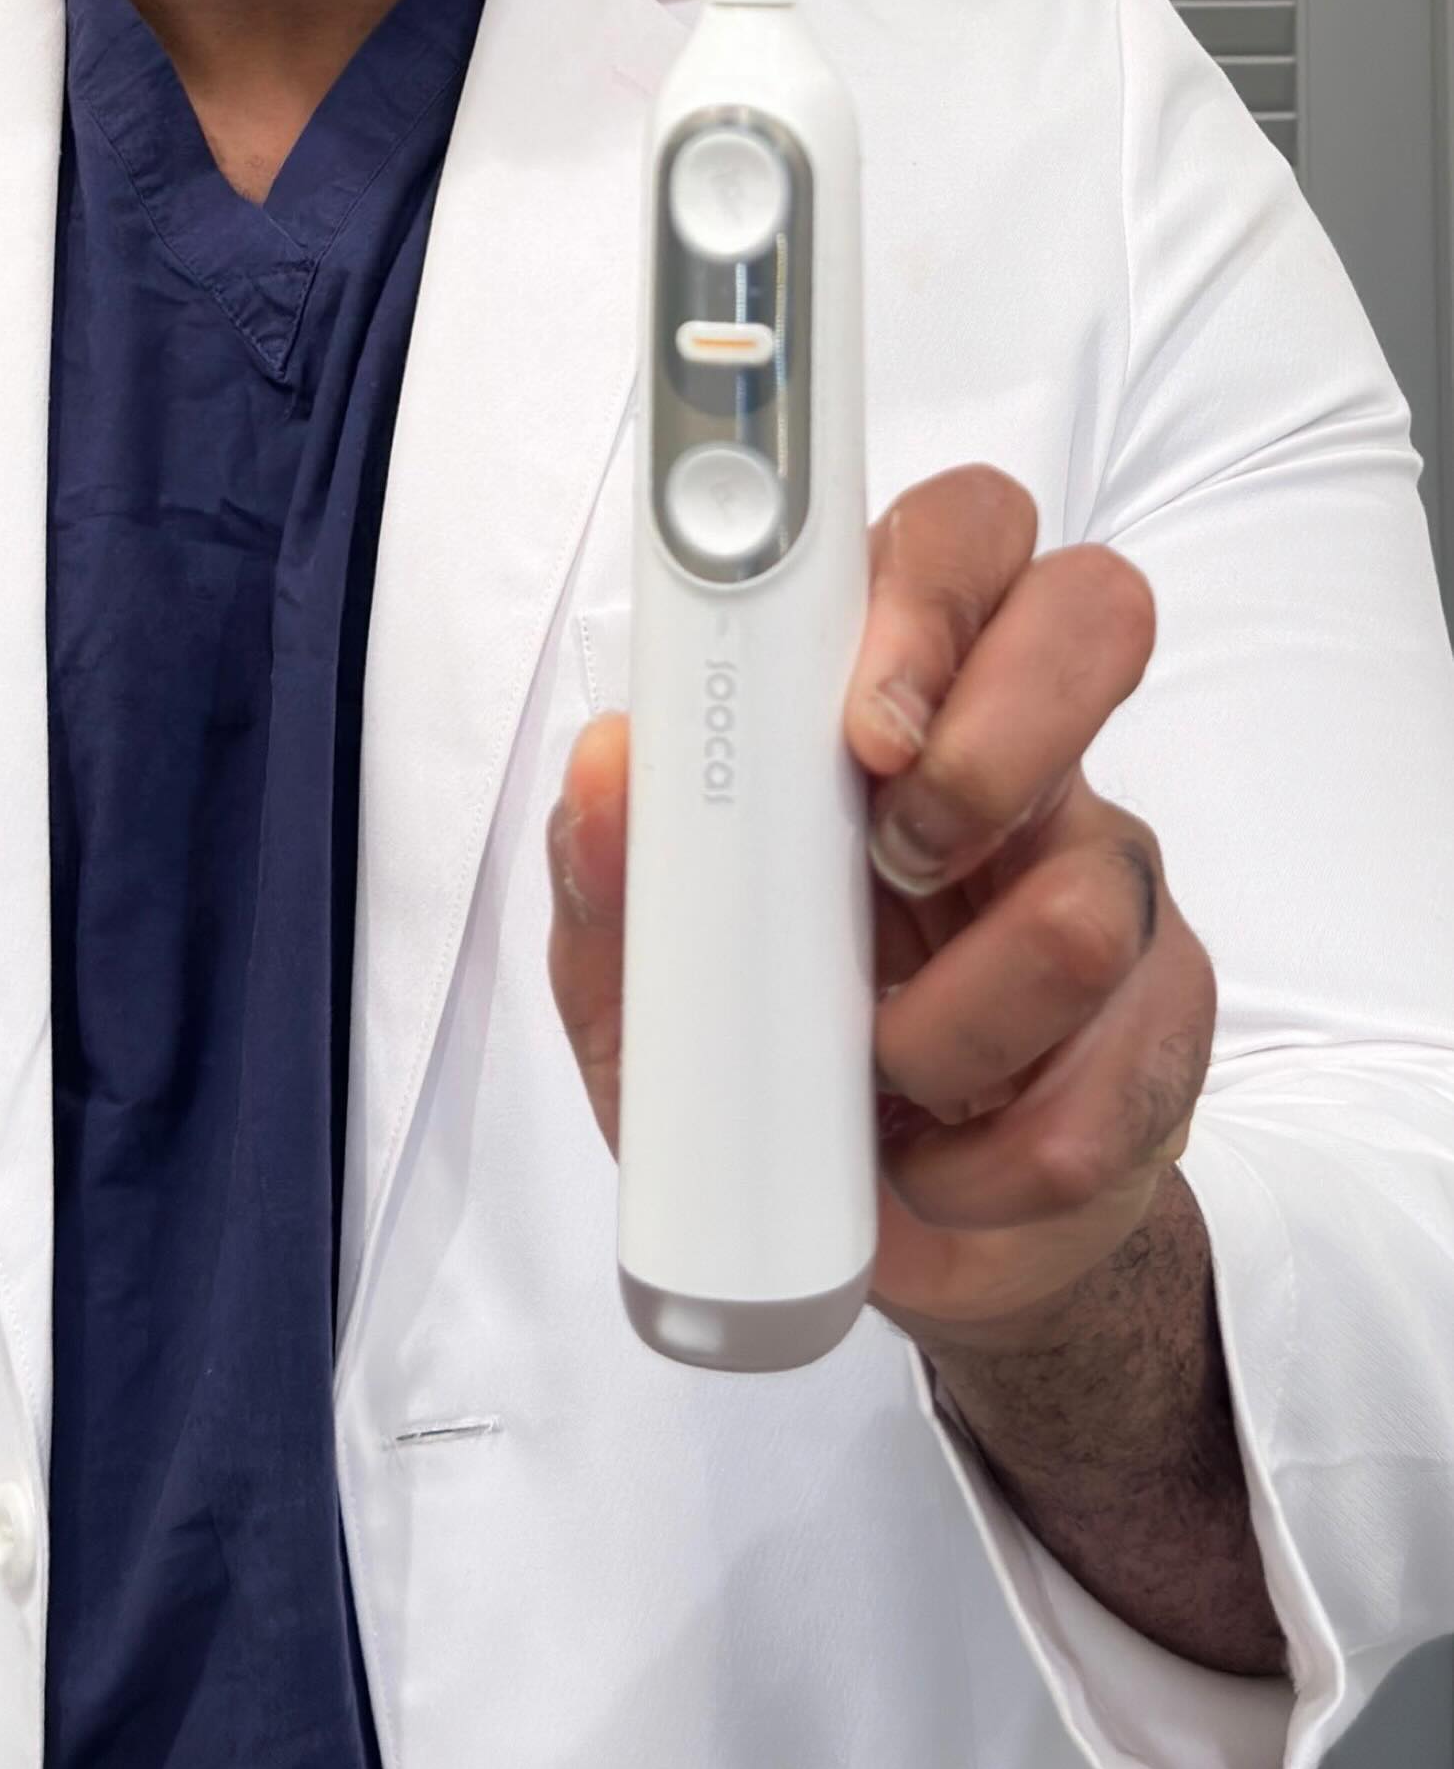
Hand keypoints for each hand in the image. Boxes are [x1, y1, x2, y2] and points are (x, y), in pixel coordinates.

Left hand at [547, 465, 1216, 1350]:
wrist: (872, 1232)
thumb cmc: (751, 1058)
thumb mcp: (636, 980)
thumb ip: (608, 870)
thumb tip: (610, 764)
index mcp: (882, 695)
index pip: (956, 536)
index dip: (927, 591)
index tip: (862, 719)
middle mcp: (1015, 750)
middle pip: (1092, 617)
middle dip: (989, 746)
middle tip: (894, 864)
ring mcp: (1105, 872)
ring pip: (1088, 901)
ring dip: (951, 1027)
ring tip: (881, 1070)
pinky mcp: (1161, 1015)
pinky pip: (1114, 1074)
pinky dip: (994, 1154)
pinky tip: (939, 1160)